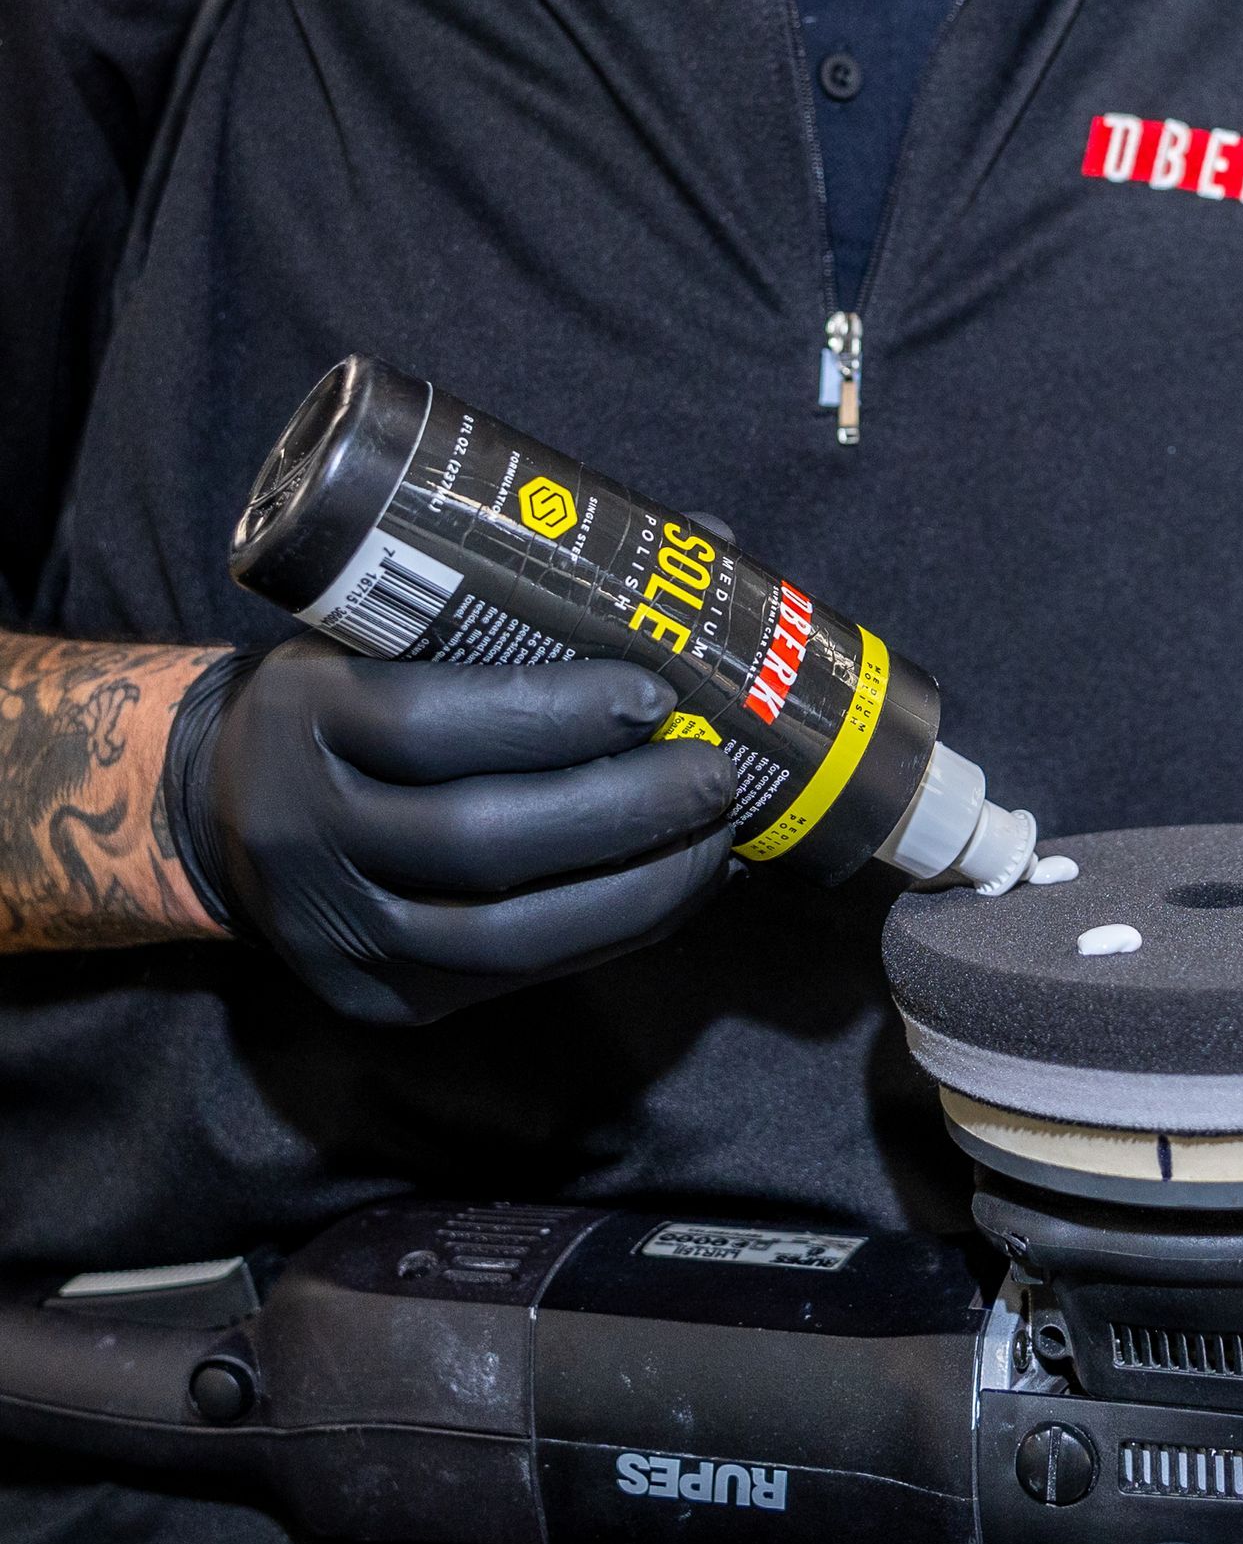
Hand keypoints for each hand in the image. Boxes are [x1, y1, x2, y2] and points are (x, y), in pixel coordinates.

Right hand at [164, 638, 736, 1024]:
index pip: (430, 724)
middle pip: (481, 838)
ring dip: (637, 887)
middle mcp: (305, 832)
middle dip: (622, 809)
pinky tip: (674, 892)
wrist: (224, 812)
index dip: (555, 714)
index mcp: (301, 717)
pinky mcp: (380, 996)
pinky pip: (513, 979)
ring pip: (505, 932)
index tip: (655, 692)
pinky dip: (611, 934)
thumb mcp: (384, 626)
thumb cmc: (348, 697)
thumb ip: (517, 595)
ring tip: (717, 839)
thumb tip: (703, 546)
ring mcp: (339, 931)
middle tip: (712, 771)